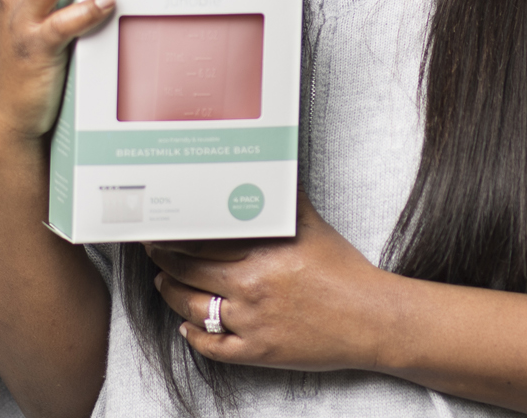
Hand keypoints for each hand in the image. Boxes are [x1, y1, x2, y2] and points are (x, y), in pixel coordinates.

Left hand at [147, 193, 395, 372]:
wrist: (370, 320)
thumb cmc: (346, 273)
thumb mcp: (315, 228)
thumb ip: (288, 203)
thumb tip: (272, 174)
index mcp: (263, 254)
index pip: (202, 243)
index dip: (175, 237)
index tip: (164, 229)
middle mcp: (252, 288)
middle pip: (188, 274)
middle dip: (165, 261)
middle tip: (156, 251)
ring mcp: (252, 323)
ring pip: (193, 309)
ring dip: (172, 295)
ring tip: (164, 283)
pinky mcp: (258, 352)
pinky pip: (212, 347)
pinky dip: (193, 336)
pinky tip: (186, 326)